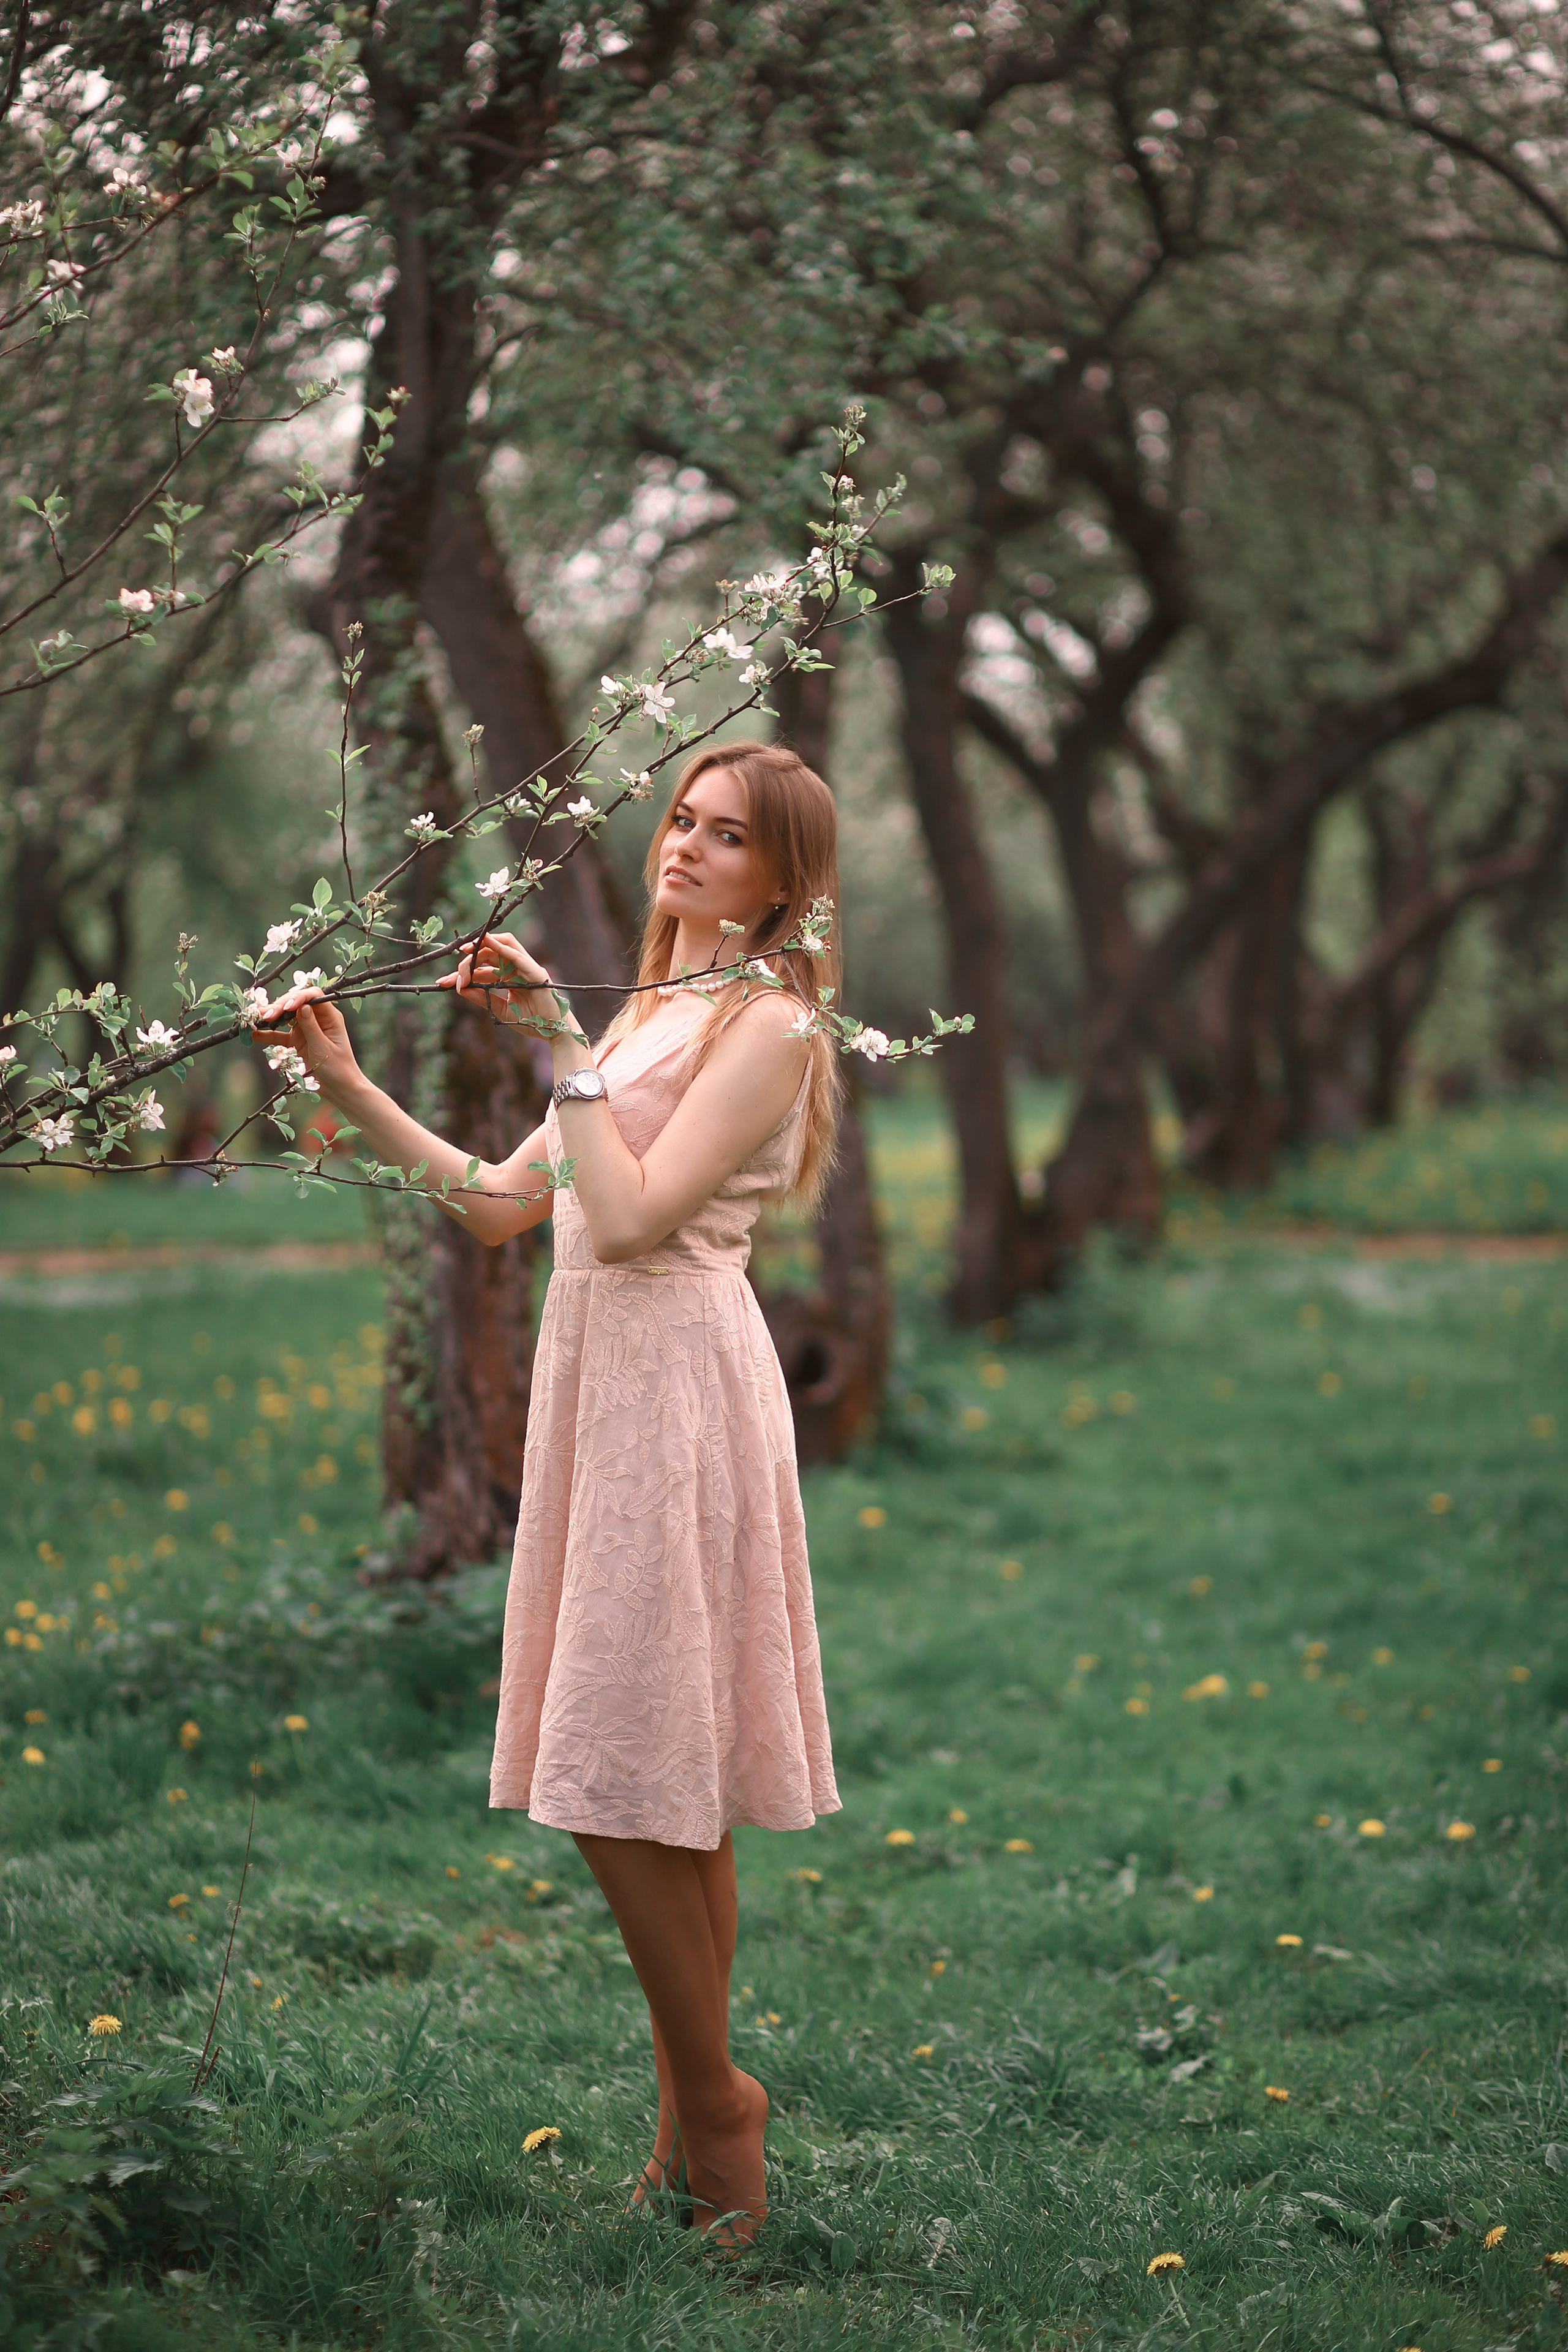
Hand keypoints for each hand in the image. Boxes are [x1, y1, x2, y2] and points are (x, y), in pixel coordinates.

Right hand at [251, 985, 363, 1105]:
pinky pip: (279, 1035)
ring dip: (269, 1018)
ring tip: (253, 1020)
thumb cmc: (338, 1068)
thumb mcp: (323, 1047)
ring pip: (284, 1017)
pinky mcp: (297, 1041)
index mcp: (329, 1016)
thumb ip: (311, 1026)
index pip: (312, 997)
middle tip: (264, 1015)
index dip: (297, 997)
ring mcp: (305, 1029)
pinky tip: (252, 1034)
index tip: (285, 1006)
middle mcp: (317, 1019)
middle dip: (278, 1007)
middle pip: (295, 1004)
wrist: (340, 1089)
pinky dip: (266, 1034)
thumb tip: (301, 1006)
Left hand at [440, 931, 572, 1032]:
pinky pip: (516, 955)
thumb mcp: (498, 1009)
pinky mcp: (535, 972)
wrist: (553, 1033)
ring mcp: (527, 967)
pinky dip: (501, 947)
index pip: (482, 967)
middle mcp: (517, 967)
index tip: (443, 982)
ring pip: (504, 944)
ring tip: (465, 950)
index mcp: (510, 976)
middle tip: (454, 977)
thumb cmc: (532, 1022)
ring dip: (483, 945)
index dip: (462, 971)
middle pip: (489, 952)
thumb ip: (480, 997)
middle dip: (468, 961)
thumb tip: (459, 988)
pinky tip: (486, 942)